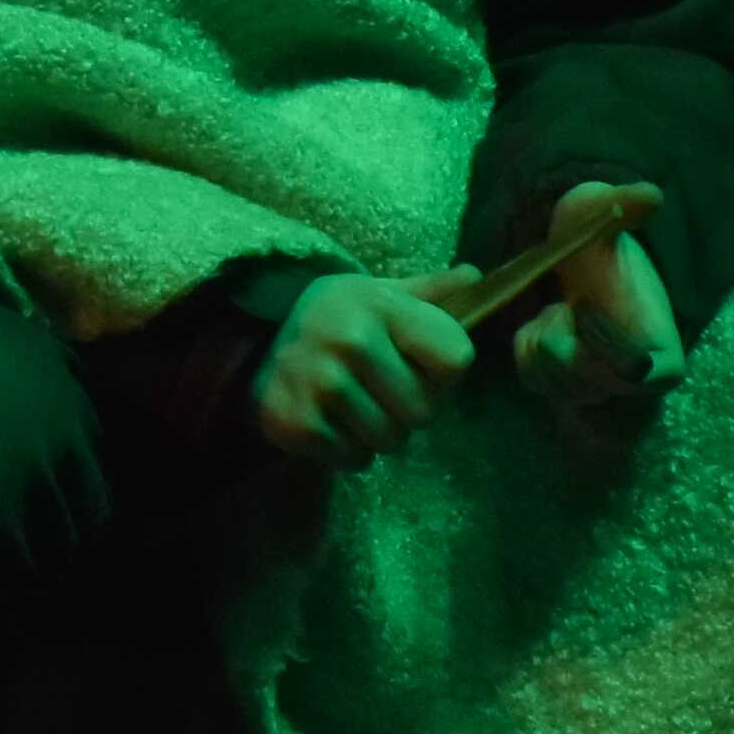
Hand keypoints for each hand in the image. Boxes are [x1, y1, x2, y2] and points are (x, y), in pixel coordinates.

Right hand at [252, 269, 475, 474]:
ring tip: (356, 406)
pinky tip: (331, 420)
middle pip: (423, 410)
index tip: (416, 361)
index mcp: (379, 303)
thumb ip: (431, 293)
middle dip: (409, 408)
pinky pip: (353, 458)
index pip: (456, 360)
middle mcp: (348, 338)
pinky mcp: (293, 422)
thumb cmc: (340, 320)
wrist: (259, 342)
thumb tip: (475, 275)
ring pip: (389, 440)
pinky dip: (347, 450)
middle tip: (381, 390)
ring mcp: (317, 382)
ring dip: (379, 433)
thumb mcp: (381, 295)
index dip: (442, 371)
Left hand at [504, 180, 682, 419]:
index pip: (640, 373)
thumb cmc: (601, 250)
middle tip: (569, 303)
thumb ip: (625, 210)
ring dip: (544, 338)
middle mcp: (632, 385)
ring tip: (560, 310)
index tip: (585, 306)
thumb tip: (652, 194)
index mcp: (662, 356)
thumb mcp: (606, 222)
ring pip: (555, 382)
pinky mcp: (562, 388)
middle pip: (586, 381)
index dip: (605, 341)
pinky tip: (540, 322)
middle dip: (564, 337)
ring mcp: (596, 390)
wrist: (581, 267)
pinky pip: (533, 378)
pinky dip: (526, 346)